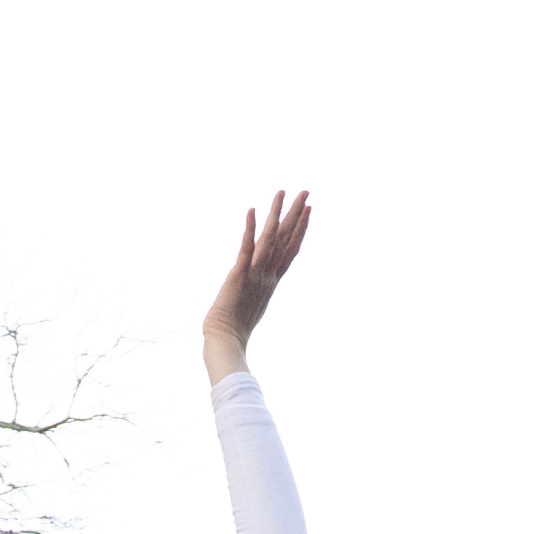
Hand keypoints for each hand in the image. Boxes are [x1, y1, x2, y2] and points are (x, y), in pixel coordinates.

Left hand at [197, 186, 312, 371]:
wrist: (225, 341)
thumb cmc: (235, 329)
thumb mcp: (252, 306)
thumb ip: (257, 293)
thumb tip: (258, 290)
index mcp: (271, 280)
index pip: (291, 249)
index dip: (301, 229)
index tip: (308, 211)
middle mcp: (267, 274)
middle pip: (286, 239)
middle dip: (297, 214)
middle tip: (306, 192)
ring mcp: (255, 273)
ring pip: (270, 238)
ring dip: (276, 213)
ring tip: (282, 192)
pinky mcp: (238, 274)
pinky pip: (246, 247)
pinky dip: (249, 229)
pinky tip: (251, 211)